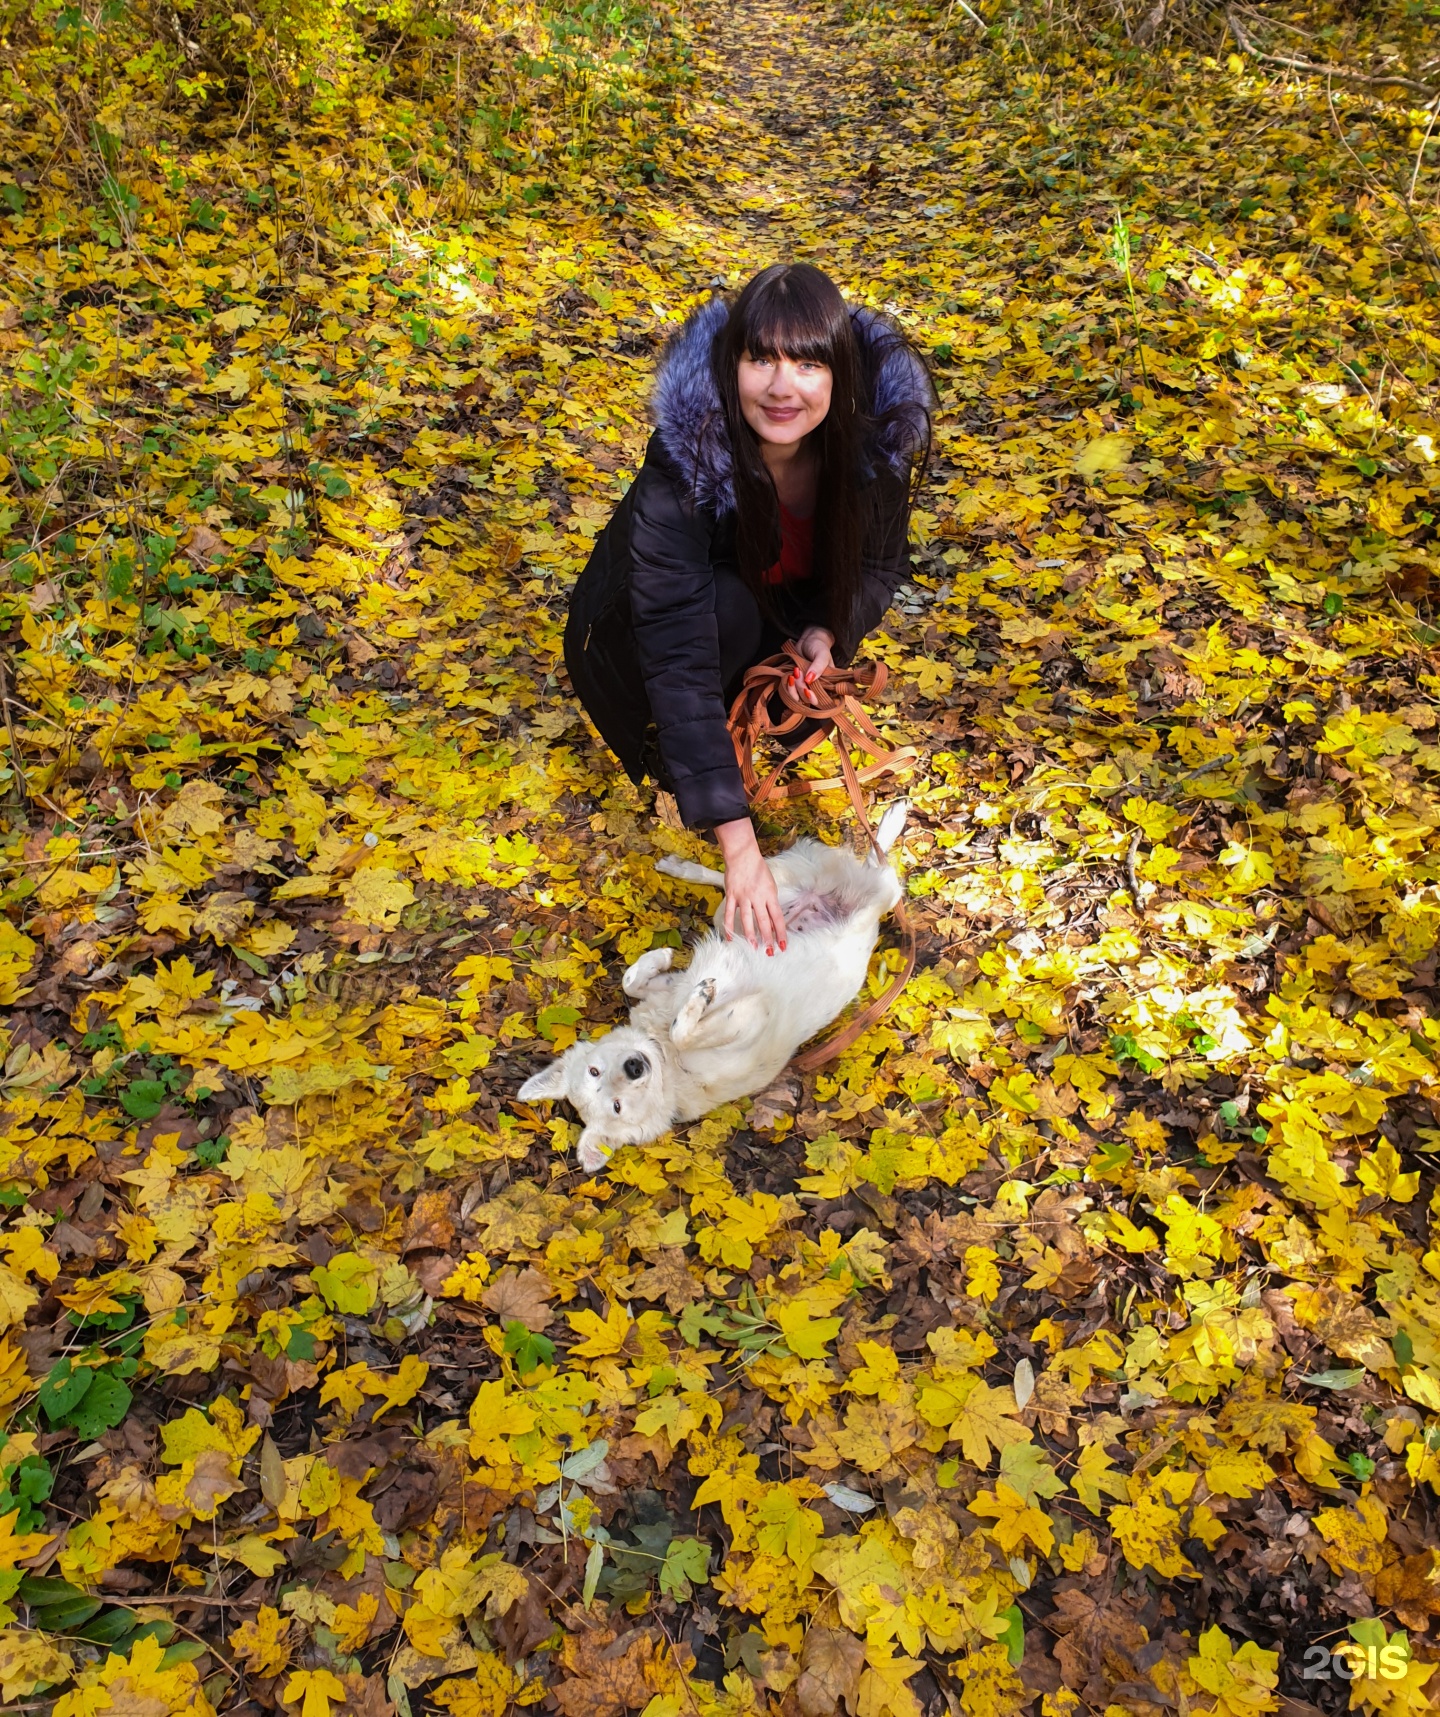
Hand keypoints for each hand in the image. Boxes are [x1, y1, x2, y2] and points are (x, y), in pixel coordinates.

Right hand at [714, 818, 786, 953]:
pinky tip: (730, 937)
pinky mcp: (732, 896)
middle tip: (770, 952)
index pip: (777, 918)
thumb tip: (771, 920)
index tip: (783, 945)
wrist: (743, 856)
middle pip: (763, 921)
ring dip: (750, 934)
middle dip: (768, 938)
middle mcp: (757, 897)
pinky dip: (729, 926)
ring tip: (753, 947)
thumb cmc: (758, 870)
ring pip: (747, 919)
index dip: (781, 932)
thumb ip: (770, 902)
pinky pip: (729, 913)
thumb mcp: (770, 885)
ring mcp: (743, 897)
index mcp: (770, 895)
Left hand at [789, 626, 834, 706]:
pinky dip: (788, 687)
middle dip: (802, 689)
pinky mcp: (796, 684)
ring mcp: (806, 687)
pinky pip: (791, 692)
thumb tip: (809, 680)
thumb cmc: (819, 646)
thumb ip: (818, 667)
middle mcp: (818, 689)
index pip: (824, 702)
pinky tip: (789, 676)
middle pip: (808, 701)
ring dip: (793, 689)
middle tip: (799, 673)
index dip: (814, 700)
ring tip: (794, 672)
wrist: (808, 640)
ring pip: (798, 699)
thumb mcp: (822, 654)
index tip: (808, 690)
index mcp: (829, 685)